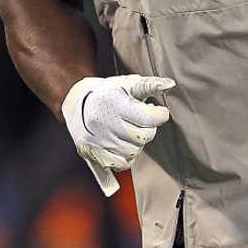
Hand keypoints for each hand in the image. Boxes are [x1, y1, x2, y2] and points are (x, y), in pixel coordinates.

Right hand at [62, 75, 174, 195]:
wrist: (78, 103)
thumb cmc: (108, 92)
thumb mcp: (128, 83)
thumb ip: (150, 85)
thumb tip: (170, 84)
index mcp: (114, 102)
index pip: (149, 118)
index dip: (159, 115)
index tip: (157, 112)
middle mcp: (103, 121)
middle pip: (143, 137)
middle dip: (148, 129)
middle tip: (141, 121)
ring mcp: (97, 139)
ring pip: (134, 152)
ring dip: (137, 143)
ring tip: (129, 131)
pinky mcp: (92, 153)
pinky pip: (121, 164)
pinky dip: (126, 156)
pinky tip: (122, 143)